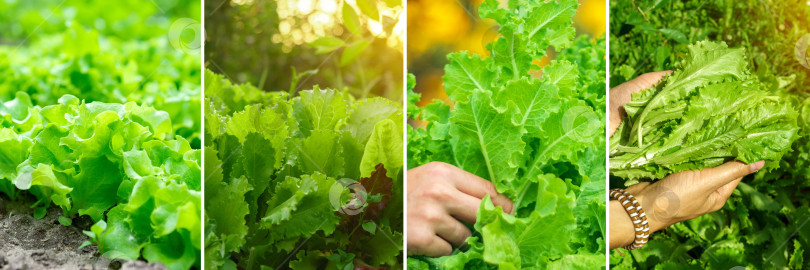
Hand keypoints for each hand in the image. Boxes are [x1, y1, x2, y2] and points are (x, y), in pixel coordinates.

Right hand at [406, 162, 513, 256]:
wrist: (367, 208)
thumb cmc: (401, 192)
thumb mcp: (427, 178)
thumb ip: (455, 186)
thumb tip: (494, 201)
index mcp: (442, 172)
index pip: (487, 189)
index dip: (501, 204)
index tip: (508, 212)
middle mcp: (438, 191)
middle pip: (483, 213)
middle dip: (485, 223)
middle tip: (485, 229)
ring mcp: (430, 216)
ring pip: (466, 236)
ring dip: (459, 238)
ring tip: (440, 230)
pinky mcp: (421, 239)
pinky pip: (448, 250)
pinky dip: (441, 249)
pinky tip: (428, 239)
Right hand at [608, 72, 763, 248]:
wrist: (640, 206)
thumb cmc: (675, 197)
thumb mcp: (707, 182)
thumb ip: (731, 171)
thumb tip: (760, 163)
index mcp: (717, 195)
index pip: (735, 171)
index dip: (740, 154)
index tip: (743, 133)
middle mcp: (703, 191)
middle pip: (716, 165)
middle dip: (719, 148)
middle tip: (723, 124)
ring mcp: (686, 184)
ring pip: (698, 162)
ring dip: (700, 148)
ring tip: (705, 127)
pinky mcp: (670, 177)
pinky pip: (681, 162)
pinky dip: (684, 151)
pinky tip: (685, 138)